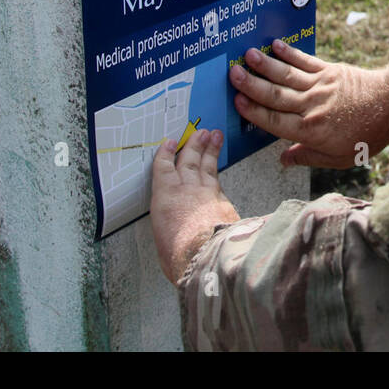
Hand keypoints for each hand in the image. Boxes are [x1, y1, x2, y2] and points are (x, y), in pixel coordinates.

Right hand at [151, 129, 239, 283]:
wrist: (208, 256)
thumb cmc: (180, 255)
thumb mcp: (164, 242)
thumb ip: (170, 229)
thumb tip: (176, 234)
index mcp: (165, 198)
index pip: (164, 169)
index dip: (166, 154)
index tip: (169, 143)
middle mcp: (186, 190)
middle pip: (189, 161)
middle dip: (194, 145)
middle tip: (200, 132)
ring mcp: (207, 193)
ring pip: (207, 166)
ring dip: (210, 151)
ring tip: (214, 137)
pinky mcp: (225, 201)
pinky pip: (220, 181)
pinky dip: (219, 172)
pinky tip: (220, 169)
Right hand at [229, 40, 388, 168]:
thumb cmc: (367, 136)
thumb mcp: (339, 158)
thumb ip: (308, 157)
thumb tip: (283, 159)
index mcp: (310, 131)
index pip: (274, 121)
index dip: (254, 112)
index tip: (237, 102)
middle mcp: (311, 107)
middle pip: (275, 95)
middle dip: (252, 85)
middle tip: (232, 74)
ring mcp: (319, 86)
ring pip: (286, 75)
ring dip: (265, 65)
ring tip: (246, 55)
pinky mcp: (329, 70)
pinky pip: (304, 61)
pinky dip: (289, 52)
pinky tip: (274, 44)